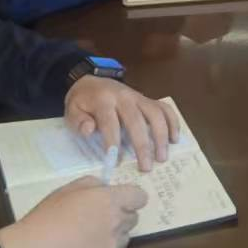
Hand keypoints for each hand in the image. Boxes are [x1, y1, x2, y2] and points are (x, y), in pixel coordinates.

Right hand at [0, 176, 146, 247]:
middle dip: (119, 218)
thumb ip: (93, 184)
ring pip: (122, 240)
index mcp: (108, 200)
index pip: (140, 197)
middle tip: (95, 222)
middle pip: (132, 219)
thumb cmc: (44, 218)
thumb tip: (107, 188)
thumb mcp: (66, 190)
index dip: (130, 199)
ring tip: (83, 242)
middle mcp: (116, 224)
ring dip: (110, 239)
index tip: (118, 203)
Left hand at [64, 77, 179, 170]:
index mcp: (103, 100)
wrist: (91, 80)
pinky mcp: (147, 98)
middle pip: (137, 120)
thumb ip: (79, 121)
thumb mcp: (71, 111)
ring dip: (161, 135)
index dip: (113, 142)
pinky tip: (175, 138)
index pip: (110, 122)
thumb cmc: (82, 102)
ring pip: (155, 113)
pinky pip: (164, 108)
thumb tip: (89, 130)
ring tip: (163, 157)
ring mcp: (138, 96)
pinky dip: (172, 122)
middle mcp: (124, 96)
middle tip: (147, 167)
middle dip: (143, 145)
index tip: (116, 162)